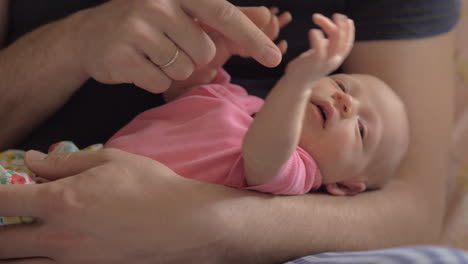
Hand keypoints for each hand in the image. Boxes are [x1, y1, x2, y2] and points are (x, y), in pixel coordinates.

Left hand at [0, 149, 237, 262]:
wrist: (185, 223)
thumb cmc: (151, 187)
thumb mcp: (110, 160)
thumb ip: (65, 163)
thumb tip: (33, 160)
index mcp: (60, 202)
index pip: (0, 202)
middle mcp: (59, 238)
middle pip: (0, 244)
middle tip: (7, 219)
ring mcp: (74, 262)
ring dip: (12, 253)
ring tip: (21, 239)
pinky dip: (38, 263)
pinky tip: (46, 254)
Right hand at [68, 0, 282, 93]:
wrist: (91, 36)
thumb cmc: (147, 24)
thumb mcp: (184, 14)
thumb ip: (225, 19)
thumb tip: (267, 17)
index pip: (224, 15)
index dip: (252, 38)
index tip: (275, 58)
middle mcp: (158, 4)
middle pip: (205, 51)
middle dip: (193, 57)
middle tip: (168, 46)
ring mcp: (137, 28)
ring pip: (184, 69)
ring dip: (173, 69)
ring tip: (152, 55)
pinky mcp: (122, 56)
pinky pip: (160, 82)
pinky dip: (155, 80)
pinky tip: (138, 66)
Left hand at [283, 13, 353, 84]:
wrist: (296, 84)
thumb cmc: (306, 69)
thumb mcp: (319, 56)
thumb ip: (325, 48)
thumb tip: (328, 38)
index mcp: (336, 60)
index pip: (348, 44)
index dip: (350, 31)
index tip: (347, 19)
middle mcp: (333, 61)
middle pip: (342, 40)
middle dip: (341, 25)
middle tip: (335, 15)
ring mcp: (324, 62)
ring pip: (334, 41)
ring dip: (328, 26)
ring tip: (317, 18)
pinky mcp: (314, 62)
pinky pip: (319, 47)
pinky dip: (317, 37)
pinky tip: (312, 31)